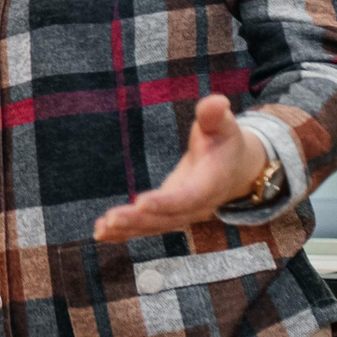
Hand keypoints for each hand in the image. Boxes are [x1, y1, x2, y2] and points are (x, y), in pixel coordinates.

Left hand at [92, 96, 270, 242]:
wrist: (236, 168)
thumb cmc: (225, 141)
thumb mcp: (223, 125)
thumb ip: (214, 115)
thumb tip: (216, 102)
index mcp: (212, 183)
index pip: (189, 197)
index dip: (166, 202)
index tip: (141, 202)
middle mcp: (198, 206)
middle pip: (168, 218)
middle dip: (139, 220)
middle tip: (111, 219)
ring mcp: (183, 214)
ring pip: (155, 227)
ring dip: (127, 229)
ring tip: (101, 229)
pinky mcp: (170, 215)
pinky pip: (148, 228)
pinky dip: (124, 233)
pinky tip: (101, 234)